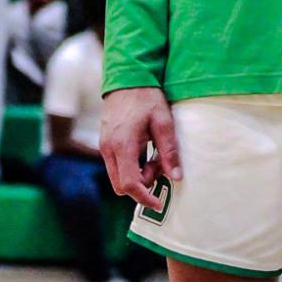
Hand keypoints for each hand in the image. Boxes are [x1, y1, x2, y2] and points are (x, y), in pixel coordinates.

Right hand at [101, 86, 180, 205]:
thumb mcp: (163, 121)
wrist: (126, 77)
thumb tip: (176, 177)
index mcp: (122, 144)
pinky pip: (116, 166)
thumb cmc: (146, 97)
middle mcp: (108, 149)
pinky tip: (145, 150)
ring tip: (154, 155)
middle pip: (121, 185)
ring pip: (118, 177)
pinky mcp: (105, 143)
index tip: (158, 203)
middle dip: (142, 184)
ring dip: (137, 175)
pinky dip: (130, 166)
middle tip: (159, 167)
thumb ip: (169, 151)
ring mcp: (104, 146)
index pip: (129, 184)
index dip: (144, 198)